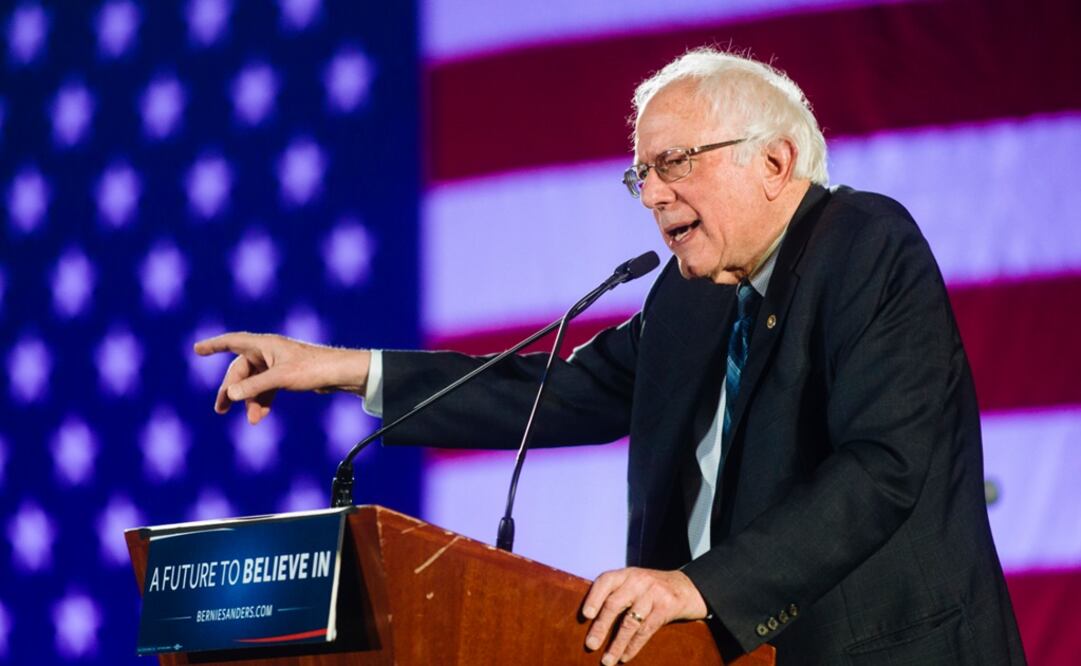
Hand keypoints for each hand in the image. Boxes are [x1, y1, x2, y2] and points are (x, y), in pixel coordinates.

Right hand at [193, 332, 370, 424]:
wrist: (339, 374)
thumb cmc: (312, 369)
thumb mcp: (280, 378)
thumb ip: (254, 387)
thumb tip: (230, 394)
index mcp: (264, 344)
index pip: (232, 342)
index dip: (214, 345)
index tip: (197, 349)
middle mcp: (268, 352)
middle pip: (241, 370)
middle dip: (232, 390)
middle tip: (221, 409)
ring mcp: (276, 364)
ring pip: (253, 383)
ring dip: (249, 401)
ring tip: (251, 420)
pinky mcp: (285, 376)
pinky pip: (265, 388)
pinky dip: (261, 401)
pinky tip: (259, 416)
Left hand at [582, 567, 707, 664]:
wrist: (688, 587)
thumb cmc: (653, 589)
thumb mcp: (635, 583)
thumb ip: (617, 593)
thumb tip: (590, 621)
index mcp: (626, 574)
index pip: (605, 581)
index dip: (593, 598)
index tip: (586, 615)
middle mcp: (638, 580)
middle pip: (615, 604)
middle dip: (601, 627)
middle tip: (590, 645)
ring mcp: (653, 593)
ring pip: (630, 622)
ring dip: (617, 644)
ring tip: (607, 660)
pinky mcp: (666, 607)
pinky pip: (646, 630)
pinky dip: (633, 646)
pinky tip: (625, 657)